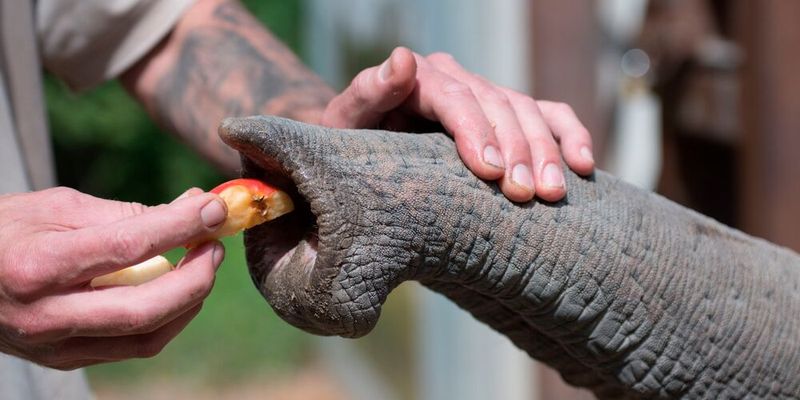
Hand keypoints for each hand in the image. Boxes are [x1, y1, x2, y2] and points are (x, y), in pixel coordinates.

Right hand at [0, 187, 225, 368]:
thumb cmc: (5, 232)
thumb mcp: (56, 207)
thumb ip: (123, 214)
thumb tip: (190, 211)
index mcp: (37, 266)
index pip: (127, 247)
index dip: (181, 226)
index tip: (216, 208)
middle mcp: (45, 316)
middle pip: (145, 309)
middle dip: (196, 278)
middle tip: (215, 245)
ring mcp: (54, 346)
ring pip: (146, 337)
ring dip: (188, 301)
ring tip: (202, 264)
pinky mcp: (65, 360)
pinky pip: (133, 346)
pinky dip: (166, 318)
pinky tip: (177, 290)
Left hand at [321, 47, 594, 202]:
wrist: (366, 156)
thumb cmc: (354, 145)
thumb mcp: (345, 124)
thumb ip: (366, 93)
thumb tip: (402, 58)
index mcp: (420, 78)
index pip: (456, 98)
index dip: (476, 132)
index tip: (490, 172)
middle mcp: (458, 79)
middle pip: (498, 105)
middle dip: (517, 149)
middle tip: (526, 195)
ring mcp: (487, 95)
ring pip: (528, 112)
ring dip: (546, 152)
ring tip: (553, 192)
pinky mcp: (508, 116)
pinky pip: (550, 115)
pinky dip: (571, 136)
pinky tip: (585, 166)